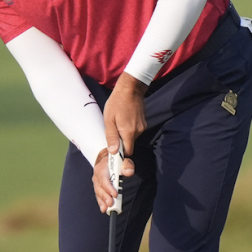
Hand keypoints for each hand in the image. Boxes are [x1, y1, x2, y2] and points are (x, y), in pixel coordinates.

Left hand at [94, 73, 145, 210]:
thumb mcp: (109, 120)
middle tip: (112, 144)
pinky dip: (128, 131)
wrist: (131, 88)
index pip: (126, 154)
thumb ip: (111, 137)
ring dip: (124, 138)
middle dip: (121, 148)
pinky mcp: (143, 124)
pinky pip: (134, 133)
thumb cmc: (117, 103)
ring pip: (131, 140)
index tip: (114, 163)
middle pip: (129, 148)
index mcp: (128, 133)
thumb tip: (113, 153)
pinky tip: (123, 122)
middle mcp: (137, 132)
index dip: (119, 158)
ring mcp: (142, 128)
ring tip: (116, 128)